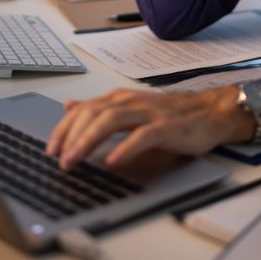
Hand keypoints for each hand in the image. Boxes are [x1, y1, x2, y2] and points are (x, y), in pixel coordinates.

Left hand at [46, 86, 253, 170]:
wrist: (210, 112)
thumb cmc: (171, 115)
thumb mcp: (130, 108)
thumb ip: (100, 108)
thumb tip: (69, 106)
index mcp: (119, 99)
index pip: (83, 109)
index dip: (63, 128)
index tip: (50, 149)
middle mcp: (130, 102)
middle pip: (92, 113)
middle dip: (71, 136)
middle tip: (58, 159)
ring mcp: (148, 113)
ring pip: (111, 121)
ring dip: (88, 141)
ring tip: (74, 160)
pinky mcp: (166, 127)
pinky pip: (142, 136)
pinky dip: (125, 148)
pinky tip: (113, 161)